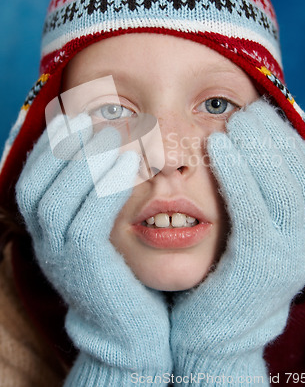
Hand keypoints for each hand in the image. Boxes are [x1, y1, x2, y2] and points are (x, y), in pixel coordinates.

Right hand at [16, 114, 171, 384]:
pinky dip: (105, 188)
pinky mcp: (85, 268)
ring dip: (84, 162)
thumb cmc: (119, 272)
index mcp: (43, 232)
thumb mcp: (99, 233)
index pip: (31, 180)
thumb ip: (93, 199)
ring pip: (58, 200)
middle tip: (92, 120)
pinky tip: (127, 166)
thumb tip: (104, 151)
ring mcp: (59, 257)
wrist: (128, 330)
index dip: (48, 147)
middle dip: (63, 148)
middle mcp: (43, 243)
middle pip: (38, 185)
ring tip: (113, 135)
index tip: (70, 119)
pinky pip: (87, 220)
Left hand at [171, 99, 304, 383]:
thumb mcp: (251, 229)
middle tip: (248, 110)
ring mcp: (289, 257)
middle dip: (276, 138)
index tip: (263, 112)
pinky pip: (254, 212)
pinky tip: (218, 149)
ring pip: (283, 190)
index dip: (288, 138)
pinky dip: (238, 175)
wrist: (215, 328)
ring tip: (233, 123)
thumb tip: (248, 143)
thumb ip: (257, 194)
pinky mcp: (259, 267)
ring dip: (259, 150)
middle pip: (299, 176)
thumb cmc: (226, 268)